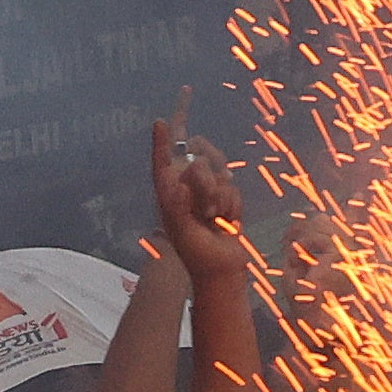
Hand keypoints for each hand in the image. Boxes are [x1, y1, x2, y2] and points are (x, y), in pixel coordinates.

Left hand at [153, 121, 256, 285]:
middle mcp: (186, 187)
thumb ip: (179, 208)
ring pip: (216, 169)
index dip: (161, 142)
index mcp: (169, 193)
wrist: (224, 270)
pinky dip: (231, 204)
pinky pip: (231, 186)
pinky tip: (225, 221)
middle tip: (207, 209)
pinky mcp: (225, 196)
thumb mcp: (183, 233)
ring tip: (214, 217)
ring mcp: (206, 190)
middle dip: (205, 179)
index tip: (160, 122)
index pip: (162, 161)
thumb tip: (181, 184)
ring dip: (218, 195)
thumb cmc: (198, 255)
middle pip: (196, 158)